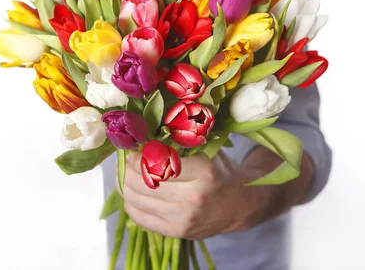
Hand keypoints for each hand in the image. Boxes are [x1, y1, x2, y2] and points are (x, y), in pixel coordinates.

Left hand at [119, 150, 261, 239]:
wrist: (240, 205)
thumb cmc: (219, 171)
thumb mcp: (206, 149)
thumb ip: (178, 141)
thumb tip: (143, 132)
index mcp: (202, 172)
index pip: (156, 162)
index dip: (137, 155)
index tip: (132, 147)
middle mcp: (192, 198)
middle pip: (142, 181)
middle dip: (127, 167)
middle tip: (125, 158)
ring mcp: (183, 219)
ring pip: (136, 199)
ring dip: (124, 183)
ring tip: (125, 172)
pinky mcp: (175, 232)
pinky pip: (138, 216)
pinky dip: (130, 201)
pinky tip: (133, 191)